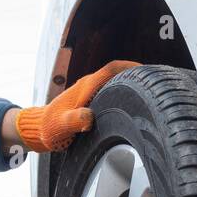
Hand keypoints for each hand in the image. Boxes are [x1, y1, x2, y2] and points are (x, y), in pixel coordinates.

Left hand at [13, 60, 141, 152]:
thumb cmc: (50, 129)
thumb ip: (75, 120)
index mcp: (86, 87)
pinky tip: (133, 104)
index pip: (112, 69)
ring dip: (132, 83)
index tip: (149, 71)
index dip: (131, 67)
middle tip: (158, 82)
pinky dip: (124, 93)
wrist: (39, 129)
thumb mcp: (62, 127)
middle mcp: (89, 86)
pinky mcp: (91, 100)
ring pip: (115, 82)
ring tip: (151, 92)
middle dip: (137, 74)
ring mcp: (90, 92)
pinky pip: (112, 92)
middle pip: (118, 72)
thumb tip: (89, 117)